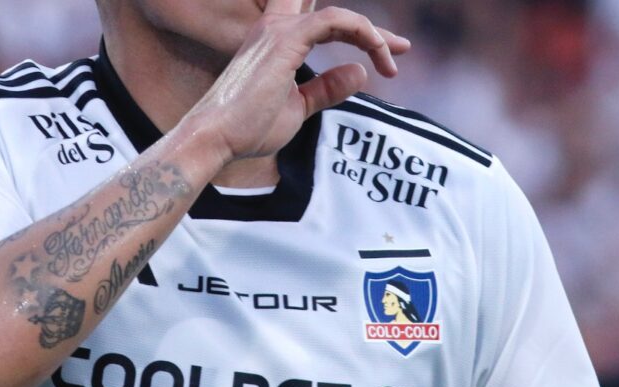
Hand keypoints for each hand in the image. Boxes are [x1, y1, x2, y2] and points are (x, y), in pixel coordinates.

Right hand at [185, 0, 410, 162]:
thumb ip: (326, 90)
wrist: (217, 138)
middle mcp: (275, 30)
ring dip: (371, 33)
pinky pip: (335, 21)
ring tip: (393, 59)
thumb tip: (359, 73)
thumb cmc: (248, 129)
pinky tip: (377, 54)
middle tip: (402, 48)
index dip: (360, 36)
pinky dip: (361, 32)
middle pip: (333, 16)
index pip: (325, 25)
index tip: (390, 57)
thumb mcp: (298, 108)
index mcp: (276, 43)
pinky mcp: (286, 41)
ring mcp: (279, 32)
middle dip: (369, 30)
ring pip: (338, 16)